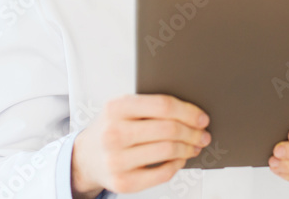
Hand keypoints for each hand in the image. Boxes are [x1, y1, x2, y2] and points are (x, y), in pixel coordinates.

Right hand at [70, 94, 209, 197]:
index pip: (163, 105)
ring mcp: (117, 159)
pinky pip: (162, 173)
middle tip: (203, 134)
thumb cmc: (111, 129)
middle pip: (169, 129)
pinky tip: (180, 159)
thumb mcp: (122, 108)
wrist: (85, 157)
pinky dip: (177, 165)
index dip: (188, 112)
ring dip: (188, 148)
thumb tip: (191, 113)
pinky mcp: (123, 182)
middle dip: (193, 132)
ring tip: (194, 146)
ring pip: (168, 151)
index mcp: (116, 107)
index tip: (202, 117)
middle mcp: (114, 133)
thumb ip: (149, 106)